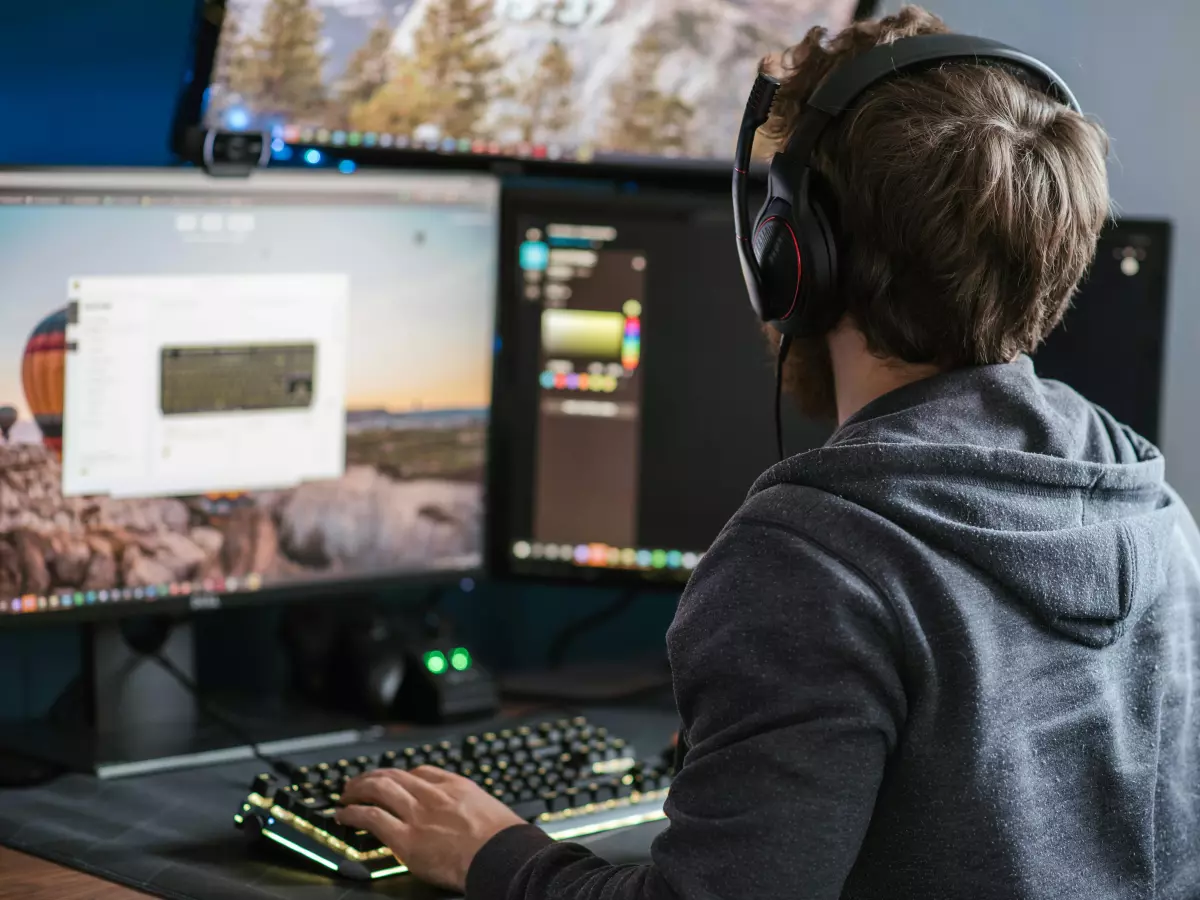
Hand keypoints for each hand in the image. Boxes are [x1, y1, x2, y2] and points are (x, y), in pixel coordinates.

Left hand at [337, 766, 524, 891]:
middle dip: (373, 777)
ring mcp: (418, 814)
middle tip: (359, 782)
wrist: (502, 856)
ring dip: (357, 789)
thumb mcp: (491, 810)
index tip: (394, 781)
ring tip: (346, 795)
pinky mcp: (406, 838)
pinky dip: (353, 813)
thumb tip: (468, 820)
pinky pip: (372, 817)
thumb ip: (470, 809)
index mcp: (456, 787)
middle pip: (395, 775)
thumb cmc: (503, 841)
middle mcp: (433, 795)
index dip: (402, 776)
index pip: (422, 772)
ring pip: (379, 789)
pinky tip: (344, 815)